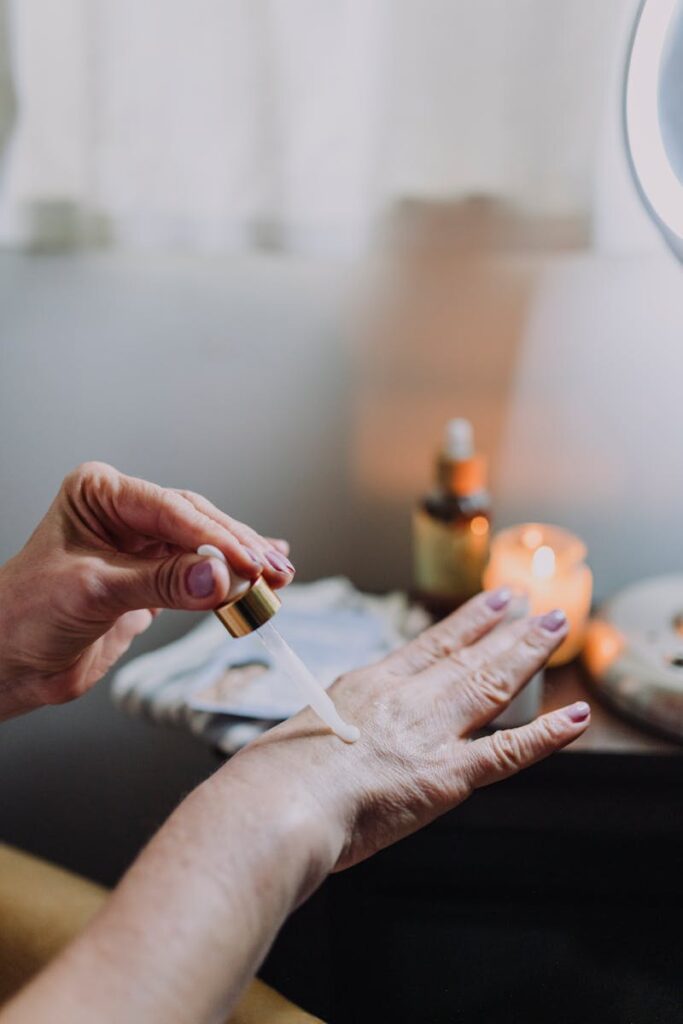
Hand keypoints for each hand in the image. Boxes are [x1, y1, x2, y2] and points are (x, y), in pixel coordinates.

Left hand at [0, 462, 294, 716]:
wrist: (10, 664)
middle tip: (274, 571)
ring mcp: (140, 544)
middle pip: (196, 523)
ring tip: (279, 577)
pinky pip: (200, 572)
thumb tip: (220, 579)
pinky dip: (230, 577)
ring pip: (204, 546)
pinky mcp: (152, 576)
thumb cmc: (26, 616)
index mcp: (100, 494)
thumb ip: (161, 583)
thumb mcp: (96, 592)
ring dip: (241, 564)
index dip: (215, 538)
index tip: (250, 563)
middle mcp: (123, 511)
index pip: (172, 510)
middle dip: (237, 549)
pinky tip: (263, 571)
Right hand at [236, 590, 589, 872]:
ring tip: (553, 628)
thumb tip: (333, 738)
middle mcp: (405, 699)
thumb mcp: (300, 732)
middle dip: (507, 630)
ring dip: (526, 654)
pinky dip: (547, 735)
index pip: (429, 645)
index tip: (492, 603)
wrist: (278, 803)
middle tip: (538, 608)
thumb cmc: (273, 777)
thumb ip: (331, 729)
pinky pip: (508, 751)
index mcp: (369, 686)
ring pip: (491, 684)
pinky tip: (576, 718)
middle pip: (467, 656)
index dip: (467, 623)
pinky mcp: (446, 775)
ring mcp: (429, 732)